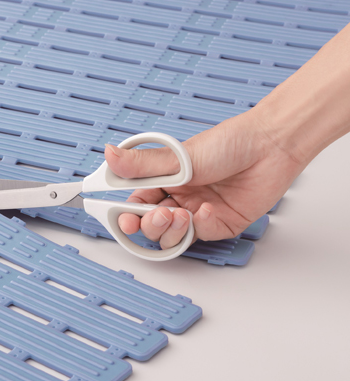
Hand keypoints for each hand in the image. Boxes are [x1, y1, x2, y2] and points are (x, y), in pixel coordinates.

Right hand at [104, 109, 305, 247]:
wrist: (271, 146)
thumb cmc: (230, 143)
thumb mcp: (179, 155)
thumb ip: (142, 164)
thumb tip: (109, 155)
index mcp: (164, 180)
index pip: (135, 202)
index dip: (125, 214)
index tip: (121, 217)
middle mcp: (179, 197)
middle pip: (150, 224)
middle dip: (148, 224)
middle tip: (156, 214)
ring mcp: (198, 212)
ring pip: (171, 236)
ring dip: (170, 230)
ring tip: (180, 215)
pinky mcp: (219, 223)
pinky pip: (199, 237)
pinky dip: (200, 227)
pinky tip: (207, 209)